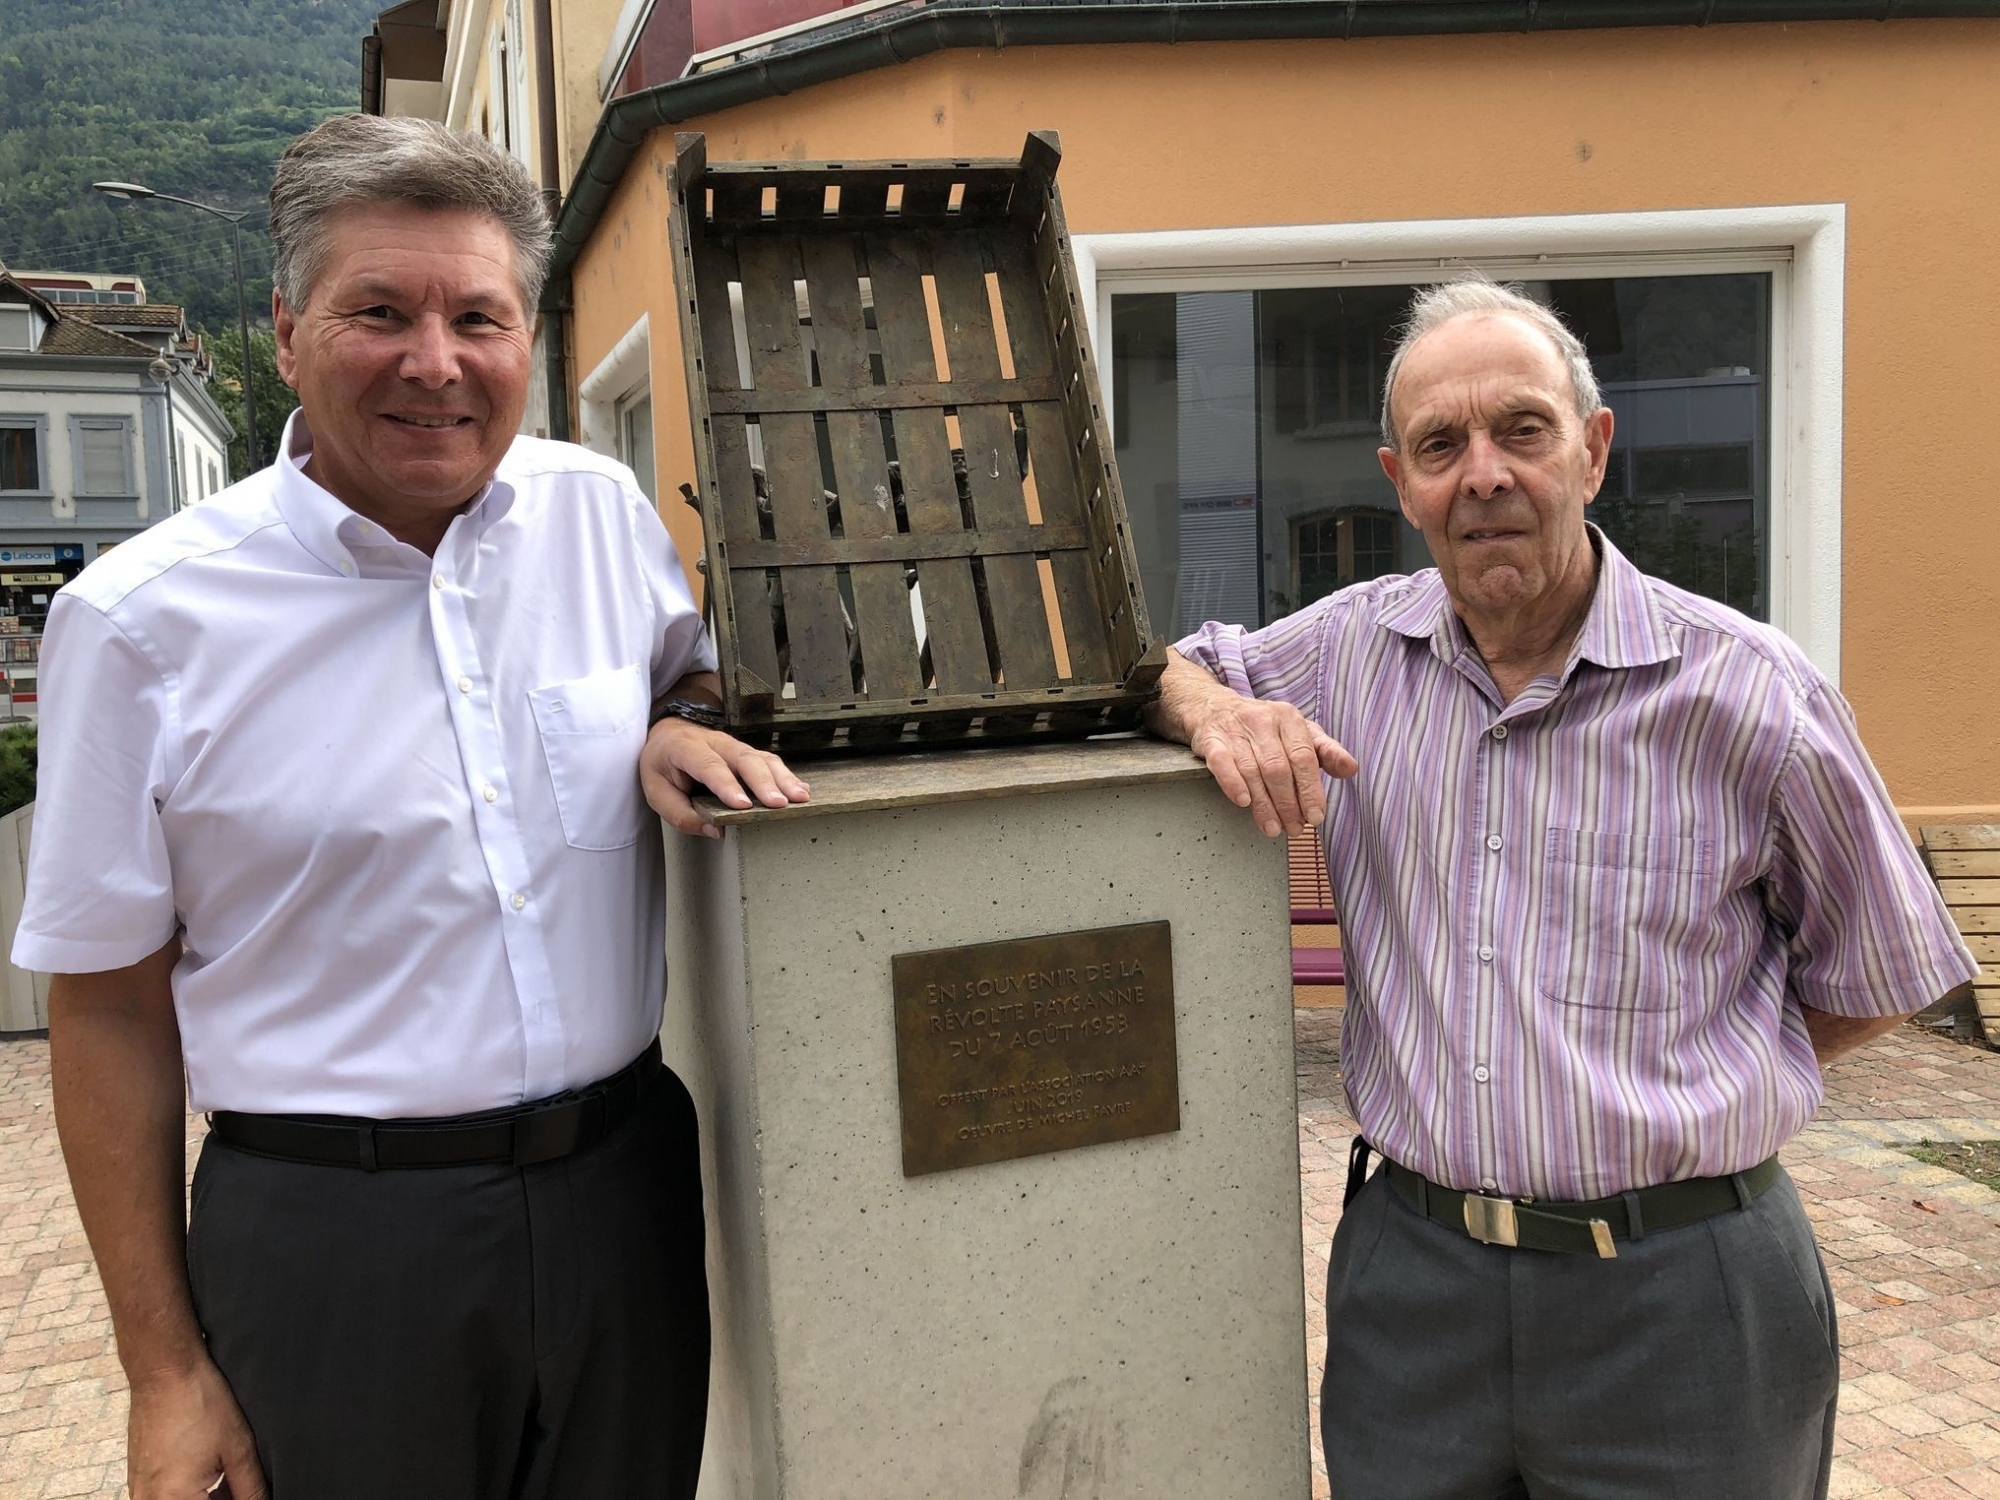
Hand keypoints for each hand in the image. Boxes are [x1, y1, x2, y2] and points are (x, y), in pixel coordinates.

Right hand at [126, 1358, 264, 1499]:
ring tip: (227, 1477)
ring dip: (207, 1498)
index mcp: (173, 1499)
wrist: (164, 1373)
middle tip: (239, 1486)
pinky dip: (190, 1494)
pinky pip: (164, 1498)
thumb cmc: (199, 1404)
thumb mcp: (237, 1450)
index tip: (247, 1493)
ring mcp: (138, 1490)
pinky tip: (211, 1475)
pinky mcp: (136, 1479)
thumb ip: (250, 1489)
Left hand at [641, 718, 809, 837]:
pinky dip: (786, 776)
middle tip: (779, 804)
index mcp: (685, 748)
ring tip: (799, 798)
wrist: (669, 733)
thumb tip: (715, 830)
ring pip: (762, 758)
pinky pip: (769, 761)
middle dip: (763, 782)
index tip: (743, 805)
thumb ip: (681, 814)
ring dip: (783, 778)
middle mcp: (715, 742)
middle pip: (743, 759)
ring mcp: (734, 745)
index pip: (708, 766)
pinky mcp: (748, 752)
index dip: (726, 785)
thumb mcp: (656, 792)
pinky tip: (801, 791)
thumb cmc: (663, 765)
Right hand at [1186, 693, 1356, 838]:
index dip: (1310, 790)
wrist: (1214, 708)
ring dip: (1264, 805)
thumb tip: (1351, 769)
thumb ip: (1325, 751)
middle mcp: (1262, 720)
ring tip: (1273, 828)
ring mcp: (1235, 729)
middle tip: (1295, 830)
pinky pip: (1222, 763)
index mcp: (1289, 718)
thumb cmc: (1265, 728)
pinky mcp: (1211, 740)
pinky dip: (1232, 783)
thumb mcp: (1299, 732)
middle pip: (1278, 768)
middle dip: (1288, 804)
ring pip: (1252, 771)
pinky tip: (1243, 803)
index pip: (1304, 757)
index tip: (1315, 817)